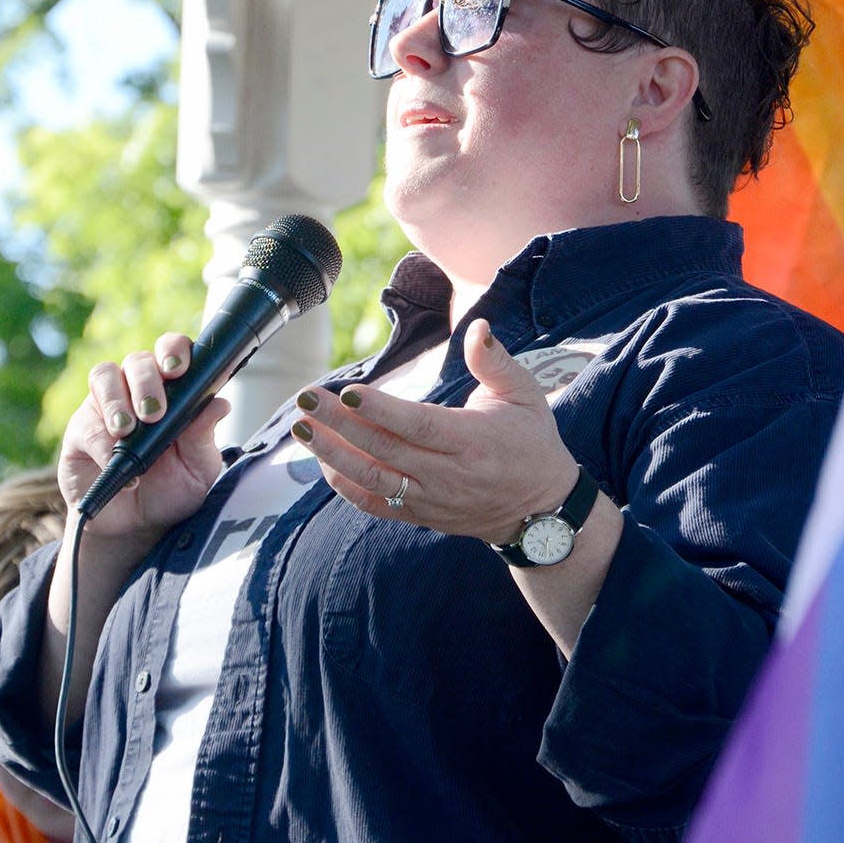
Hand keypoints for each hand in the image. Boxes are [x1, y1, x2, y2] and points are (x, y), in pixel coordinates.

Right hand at [59, 333, 230, 541]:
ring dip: (118, 401)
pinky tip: (115, 462)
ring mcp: (107, 406)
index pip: (173, 352)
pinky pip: (87, 423)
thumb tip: (220, 404)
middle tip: (155, 412)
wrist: (137, 526)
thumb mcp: (199, 468)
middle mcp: (138, 390)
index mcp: (173, 391)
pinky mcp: (81, 431)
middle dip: (147, 381)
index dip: (174, 350)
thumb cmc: (172, 489)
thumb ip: (205, 437)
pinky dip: (102, 442)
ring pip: (105, 376)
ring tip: (129, 431)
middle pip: (138, 360)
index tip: (179, 369)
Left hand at [291, 319, 579, 545]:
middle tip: (306, 398)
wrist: (541, 509)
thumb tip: (477, 328)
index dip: (380, 411)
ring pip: (373, 480)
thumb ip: (495, 362)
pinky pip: (376, 504)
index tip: (347, 393)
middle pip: (385, 450)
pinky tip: (321, 460)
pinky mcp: (421, 514)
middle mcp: (449, 474)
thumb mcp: (526, 395)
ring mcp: (432, 498)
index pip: (419, 425)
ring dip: (332, 455)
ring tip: (301, 428)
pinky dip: (345, 485)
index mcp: (474, 440)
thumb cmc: (532, 442)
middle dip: (339, 424)